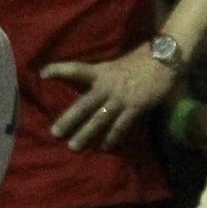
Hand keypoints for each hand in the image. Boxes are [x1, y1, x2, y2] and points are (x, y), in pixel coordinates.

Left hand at [41, 44, 175, 151]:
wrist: (163, 60)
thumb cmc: (139, 61)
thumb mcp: (115, 66)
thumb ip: (102, 77)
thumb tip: (83, 88)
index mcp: (101, 71)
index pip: (76, 69)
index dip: (59, 70)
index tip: (42, 73)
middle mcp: (108, 85)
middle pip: (84, 104)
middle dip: (68, 119)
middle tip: (54, 133)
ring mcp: (121, 98)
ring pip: (99, 119)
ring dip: (86, 134)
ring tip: (74, 146)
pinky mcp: (135, 107)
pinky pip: (121, 126)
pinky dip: (112, 138)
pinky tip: (105, 147)